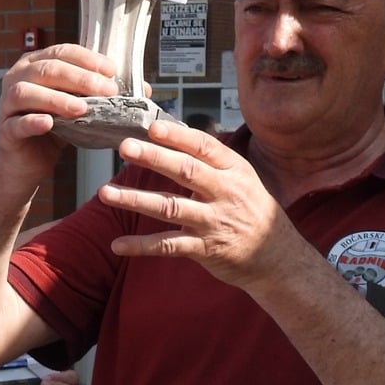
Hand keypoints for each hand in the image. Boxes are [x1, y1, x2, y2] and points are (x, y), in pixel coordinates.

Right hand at [0, 45, 117, 174]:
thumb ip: (102, 95)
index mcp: (36, 65)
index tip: (110, 71)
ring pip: (26, 92)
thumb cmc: (53, 131)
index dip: (87, 59)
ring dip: (56, 98)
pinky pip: (16, 123)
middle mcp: (18, 79)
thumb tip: (143, 89)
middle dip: (80, 78)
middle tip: (107, 90)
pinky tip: (49, 124)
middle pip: (47, 69)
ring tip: (82, 108)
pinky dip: (33, 122)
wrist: (27, 163)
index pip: (62, 52)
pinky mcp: (5, 130)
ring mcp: (8, 104)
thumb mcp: (80, 108)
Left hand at [98, 118, 302, 288]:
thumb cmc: (252, 211)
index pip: (204, 146)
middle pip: (185, 171)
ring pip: (170, 207)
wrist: (278, 257)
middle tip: (125, 147)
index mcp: (233, 170)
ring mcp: (213, 221)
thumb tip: (175, 133)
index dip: (177, 136)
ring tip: (106, 193)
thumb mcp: (242, 178)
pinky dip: (141, 246)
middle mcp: (224, 193)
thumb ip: (211, 160)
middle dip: (154, 158)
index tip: (152, 126)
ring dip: (136, 200)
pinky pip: (168, 245)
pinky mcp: (204, 248)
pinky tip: (118, 245)